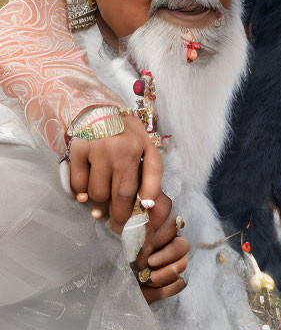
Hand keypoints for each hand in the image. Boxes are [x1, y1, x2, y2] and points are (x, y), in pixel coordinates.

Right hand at [69, 114, 166, 232]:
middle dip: (120, 215)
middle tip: (117, 223)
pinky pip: (79, 186)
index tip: (145, 215)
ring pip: (99, 194)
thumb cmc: (121, 131)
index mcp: (144, 144)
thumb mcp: (142, 143)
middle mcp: (124, 147)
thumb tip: (149, 208)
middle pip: (123, 195)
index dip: (150, 201)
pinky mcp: (79, 150)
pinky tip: (86, 182)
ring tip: (101, 192)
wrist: (93, 107)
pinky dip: (81, 192)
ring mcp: (100, 149)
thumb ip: (148, 171)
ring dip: (99, 201)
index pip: (152, 178)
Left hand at [132, 209, 188, 304]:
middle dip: (168, 254)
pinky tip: (155, 287)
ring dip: (166, 273)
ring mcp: (175, 267)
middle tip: (150, 262)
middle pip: (183, 246)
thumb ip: (140, 223)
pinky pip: (179, 284)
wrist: (122, 286)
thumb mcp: (131, 240)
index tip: (173, 225)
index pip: (177, 225)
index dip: (175, 226)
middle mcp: (171, 250)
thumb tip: (145, 203)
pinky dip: (168, 287)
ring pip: (182, 265)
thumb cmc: (128, 258)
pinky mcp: (174, 284)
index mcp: (162, 236)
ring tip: (149, 278)